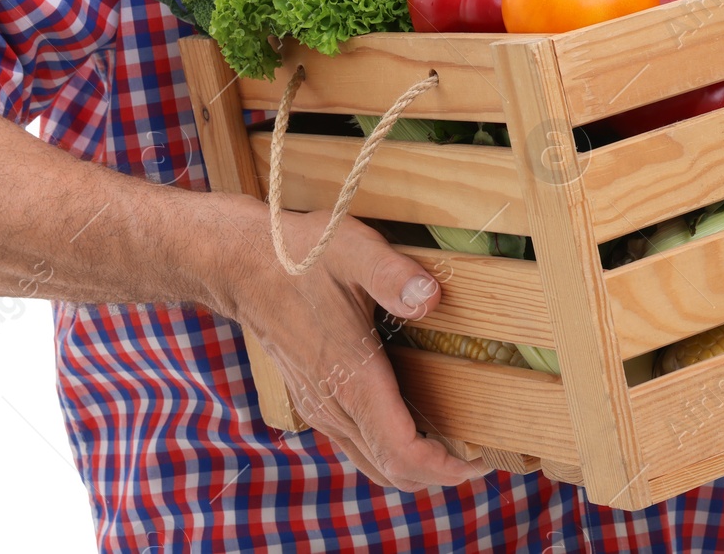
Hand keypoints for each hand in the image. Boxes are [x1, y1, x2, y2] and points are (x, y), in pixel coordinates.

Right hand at [213, 196, 485, 491]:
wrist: (244, 265)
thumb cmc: (302, 256)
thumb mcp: (355, 250)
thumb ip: (394, 275)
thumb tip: (432, 297)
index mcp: (352, 378)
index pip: (400, 450)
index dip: (443, 465)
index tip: (478, 461)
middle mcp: (335, 404)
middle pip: (391, 468)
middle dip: (438, 474)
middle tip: (480, 461)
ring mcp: (322, 406)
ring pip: (372, 462)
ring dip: (414, 468)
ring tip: (457, 451)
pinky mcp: (315, 399)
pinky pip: (357, 444)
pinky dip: (390, 453)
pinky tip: (416, 432)